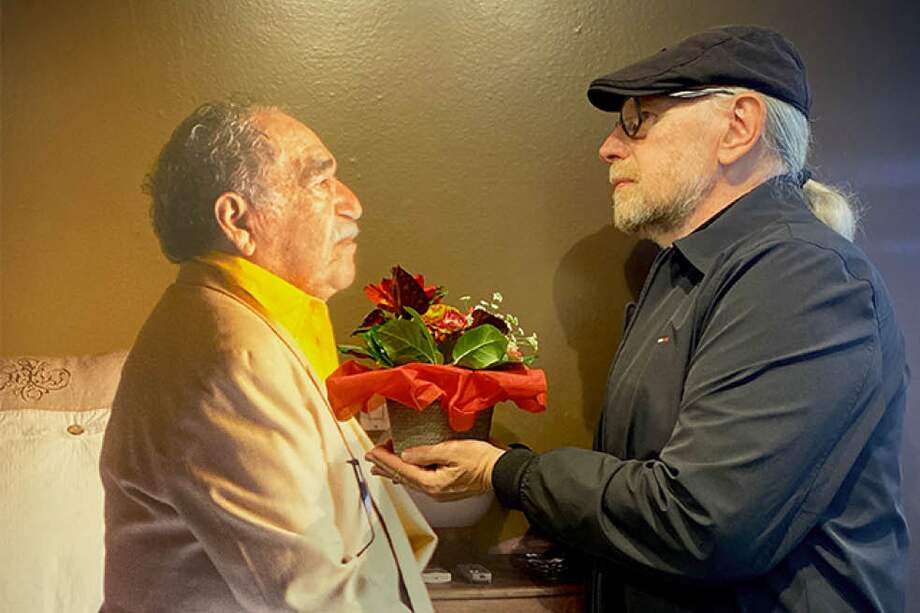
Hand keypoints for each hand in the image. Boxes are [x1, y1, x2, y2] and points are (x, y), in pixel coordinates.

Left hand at [365, 439, 504, 501]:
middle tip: (370, 457)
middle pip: (402, 476)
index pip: (401, 469)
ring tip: (380, 466)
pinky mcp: (444, 488)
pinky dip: (407, 473)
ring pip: (409, 479)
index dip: (385, 459)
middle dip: (385, 466)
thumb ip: (426, 453)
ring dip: (394, 470)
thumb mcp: (452, 450)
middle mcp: (432, 491)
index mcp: (432, 483)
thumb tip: (406, 454)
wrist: (500, 471)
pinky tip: (405, 471)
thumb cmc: (480, 459)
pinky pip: (419, 480)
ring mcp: (438, 491)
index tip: (372, 452)